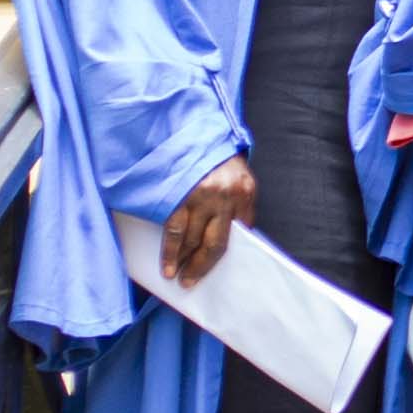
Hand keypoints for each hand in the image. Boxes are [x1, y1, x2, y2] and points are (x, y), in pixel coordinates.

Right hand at [161, 157, 255, 287]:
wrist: (191, 130)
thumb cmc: (215, 156)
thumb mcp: (237, 175)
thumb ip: (236, 202)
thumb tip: (233, 234)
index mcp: (245, 191)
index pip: (243, 231)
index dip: (232, 252)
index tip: (225, 270)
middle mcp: (226, 197)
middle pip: (217, 244)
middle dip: (203, 266)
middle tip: (193, 282)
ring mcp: (201, 198)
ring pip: (193, 241)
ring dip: (184, 263)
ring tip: (178, 277)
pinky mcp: (178, 197)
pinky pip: (174, 233)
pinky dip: (170, 252)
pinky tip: (167, 265)